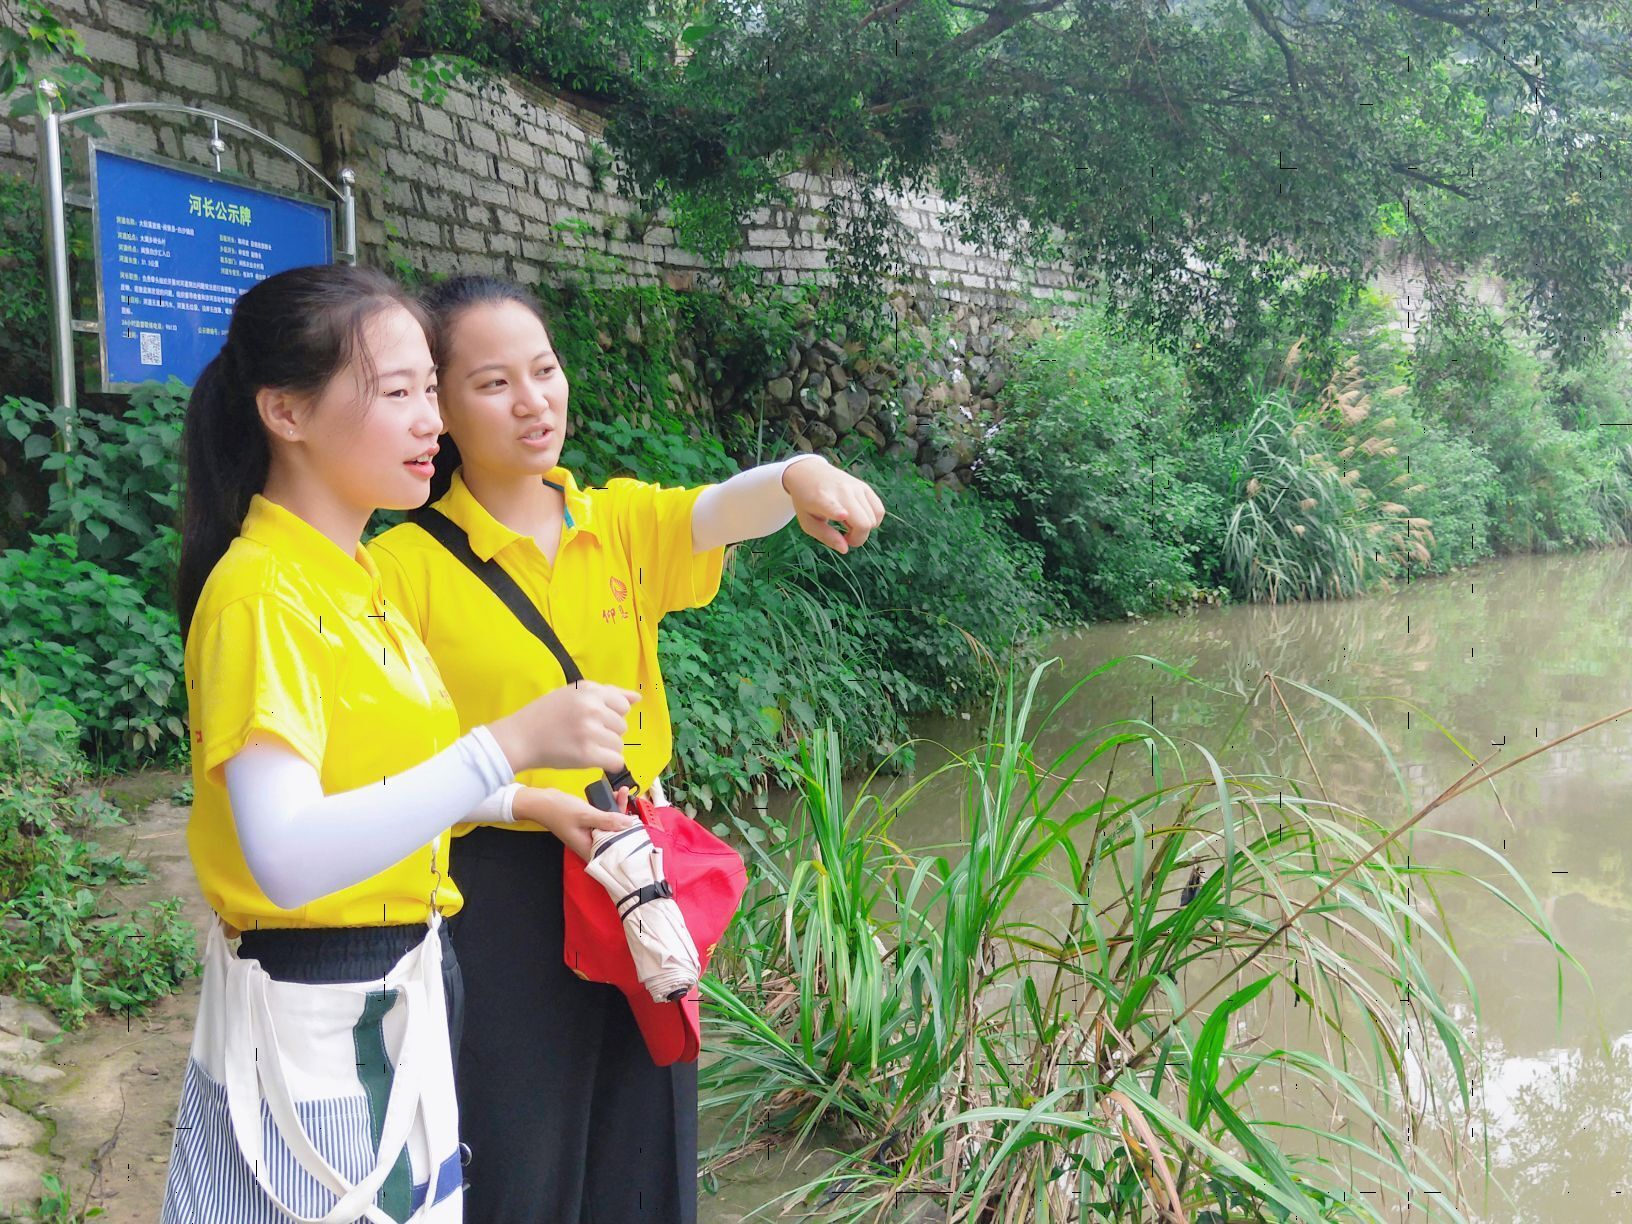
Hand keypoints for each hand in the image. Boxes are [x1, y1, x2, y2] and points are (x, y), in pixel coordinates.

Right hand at [488, 681, 640, 774]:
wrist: (519, 738)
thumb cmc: (545, 716)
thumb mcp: (573, 694)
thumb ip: (607, 694)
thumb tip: (636, 699)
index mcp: (589, 690)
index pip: (623, 704)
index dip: (610, 715)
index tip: (591, 720)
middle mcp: (592, 708)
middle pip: (622, 726)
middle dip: (607, 732)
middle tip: (582, 734)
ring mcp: (590, 731)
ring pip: (619, 744)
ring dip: (605, 749)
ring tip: (583, 746)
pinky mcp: (587, 754)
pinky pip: (616, 761)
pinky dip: (607, 763)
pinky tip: (590, 759)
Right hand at [513, 786, 637, 860]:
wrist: (539, 801)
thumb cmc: (558, 810)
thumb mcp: (586, 814)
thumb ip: (607, 820)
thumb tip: (628, 824)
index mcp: (588, 848)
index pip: (614, 848)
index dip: (627, 835)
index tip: (635, 819)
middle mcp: (589, 843)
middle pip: (614, 834)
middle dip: (622, 816)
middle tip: (625, 797)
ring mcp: (588, 833)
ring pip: (609, 824)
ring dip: (616, 809)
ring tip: (620, 792)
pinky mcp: (587, 824)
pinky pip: (602, 818)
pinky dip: (607, 807)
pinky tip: (612, 795)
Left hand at [783, 457, 886, 552]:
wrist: (808, 471)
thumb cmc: (806, 501)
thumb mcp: (807, 522)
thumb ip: (825, 537)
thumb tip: (845, 549)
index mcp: (820, 499)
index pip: (831, 506)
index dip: (837, 511)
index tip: (842, 514)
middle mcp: (841, 491)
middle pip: (863, 523)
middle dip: (858, 538)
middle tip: (845, 536)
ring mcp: (855, 487)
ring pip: (873, 519)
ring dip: (863, 529)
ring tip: (848, 524)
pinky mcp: (864, 486)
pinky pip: (879, 510)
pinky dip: (873, 520)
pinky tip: (859, 519)